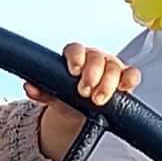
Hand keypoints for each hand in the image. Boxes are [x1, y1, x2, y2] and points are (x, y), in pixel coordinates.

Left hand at [32, 42, 136, 160]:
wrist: (83, 111)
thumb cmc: (68, 97)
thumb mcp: (54, 96)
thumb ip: (42, 92)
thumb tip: (29, 87)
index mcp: (76, 57)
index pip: (76, 49)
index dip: (75, 57)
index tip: (73, 70)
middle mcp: (94, 59)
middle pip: (96, 57)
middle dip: (92, 74)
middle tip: (84, 92)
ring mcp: (111, 67)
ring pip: (114, 66)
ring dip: (108, 83)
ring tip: (98, 99)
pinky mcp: (126, 78)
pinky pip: (132, 74)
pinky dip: (130, 79)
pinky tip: (125, 88)